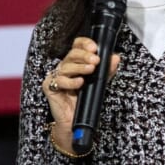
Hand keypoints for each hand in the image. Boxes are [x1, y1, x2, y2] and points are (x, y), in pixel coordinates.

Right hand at [41, 36, 119, 150]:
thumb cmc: (85, 100)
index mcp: (75, 62)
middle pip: (72, 54)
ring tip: (91, 69)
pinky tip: (79, 82)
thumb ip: (106, 70)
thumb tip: (115, 57)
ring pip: (66, 66)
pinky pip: (59, 81)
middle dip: (84, 55)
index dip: (84, 44)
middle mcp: (65, 66)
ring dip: (80, 67)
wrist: (75, 121)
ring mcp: (56, 76)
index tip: (95, 47)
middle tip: (96, 60)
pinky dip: (70, 82)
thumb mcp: (99, 82)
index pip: (77, 46)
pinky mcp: (49, 87)